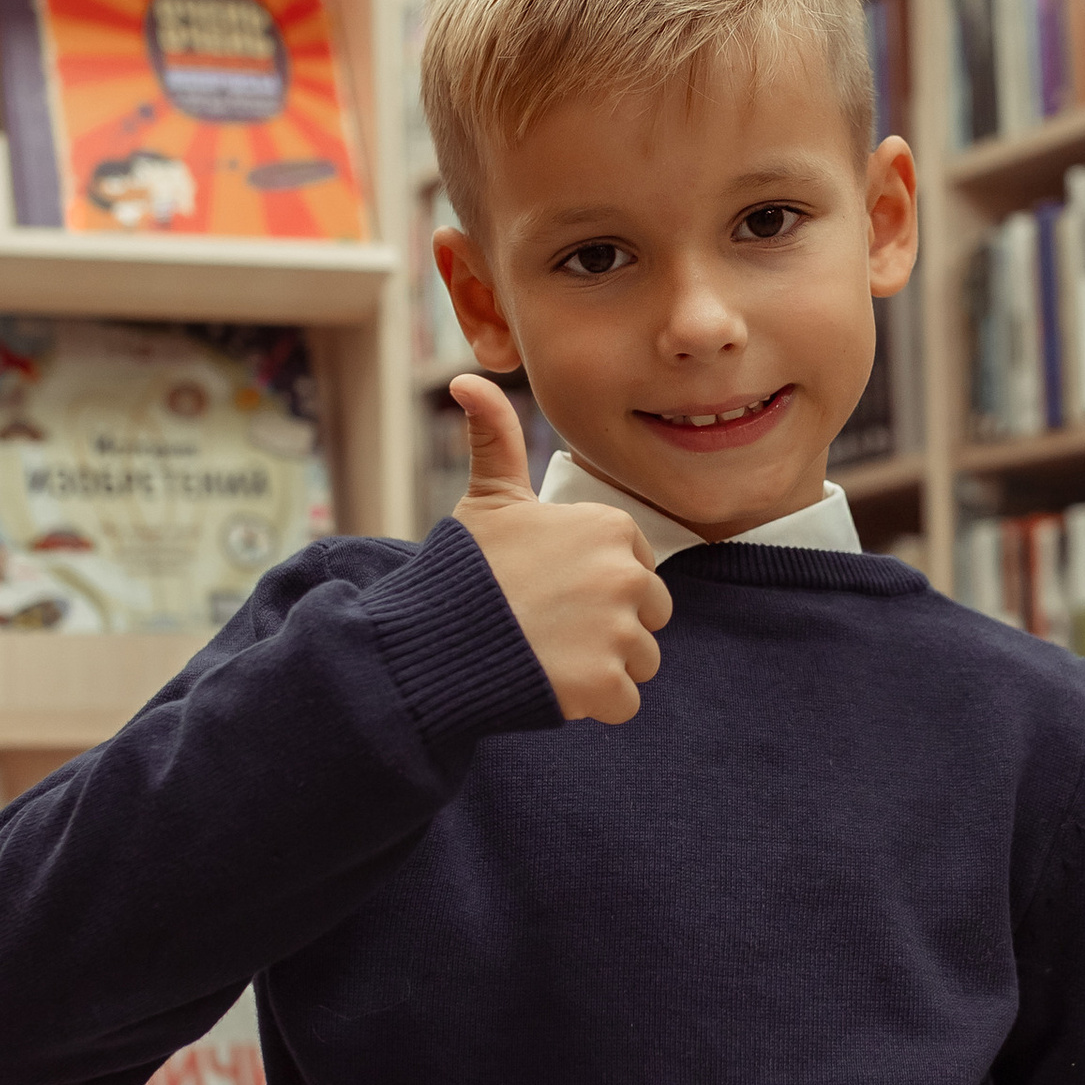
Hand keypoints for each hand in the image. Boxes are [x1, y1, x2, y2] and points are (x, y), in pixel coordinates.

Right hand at [450, 375, 669, 725]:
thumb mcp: (488, 498)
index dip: (597, 584)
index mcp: (612, 528)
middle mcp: (626, 575)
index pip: (638, 568)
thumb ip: (496, 438)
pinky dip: (592, 705)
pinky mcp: (606, 685)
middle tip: (551, 627)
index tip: (552, 588)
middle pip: (651, 616)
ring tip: (550, 654)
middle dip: (611, 629)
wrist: (434, 639)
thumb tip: (467, 379)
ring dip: (603, 669)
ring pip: (641, 661)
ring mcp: (619, 632)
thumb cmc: (466, 567)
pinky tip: (551, 684)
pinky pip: (624, 704)